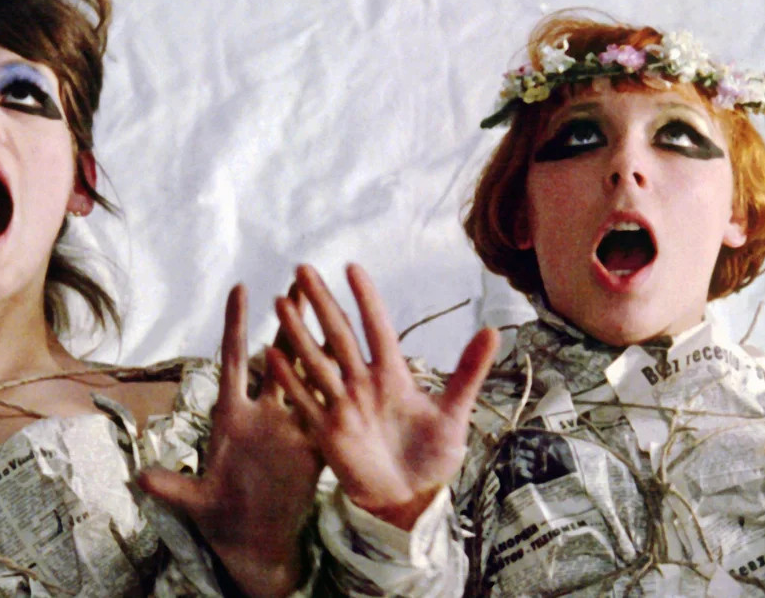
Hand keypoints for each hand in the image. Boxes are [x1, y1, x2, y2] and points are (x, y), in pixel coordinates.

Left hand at [139, 285, 321, 596]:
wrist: (252, 539)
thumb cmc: (219, 515)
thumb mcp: (194, 501)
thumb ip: (171, 486)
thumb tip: (139, 478)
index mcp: (230, 416)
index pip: (235, 361)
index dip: (237, 326)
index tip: (241, 288)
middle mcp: (263, 414)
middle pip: (278, 356)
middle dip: (289, 318)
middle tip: (299, 279)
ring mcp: (290, 427)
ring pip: (308, 376)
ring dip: (320, 343)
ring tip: (333, 306)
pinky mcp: (312, 446)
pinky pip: (327, 411)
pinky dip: (339, 387)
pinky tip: (356, 360)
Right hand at [269, 264, 497, 530]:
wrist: (409, 497)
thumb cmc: (433, 455)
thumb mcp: (455, 413)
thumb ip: (468, 372)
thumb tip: (493, 331)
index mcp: (393, 375)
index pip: (377, 328)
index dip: (366, 299)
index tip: (352, 267)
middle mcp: (364, 383)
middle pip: (339, 335)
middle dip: (322, 303)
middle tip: (302, 269)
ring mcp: (343, 404)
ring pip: (316, 361)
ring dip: (298, 333)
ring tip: (281, 303)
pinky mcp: (328, 430)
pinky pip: (304, 400)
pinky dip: (289, 379)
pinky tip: (272, 355)